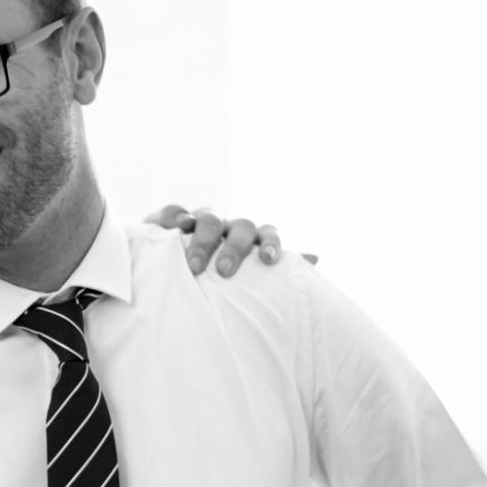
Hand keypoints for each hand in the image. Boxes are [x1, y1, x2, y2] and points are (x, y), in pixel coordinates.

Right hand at [146, 204, 311, 275]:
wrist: (173, 268)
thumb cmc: (217, 276)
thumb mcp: (246, 276)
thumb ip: (277, 269)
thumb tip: (315, 259)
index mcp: (250, 239)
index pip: (268, 234)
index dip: (271, 244)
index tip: (270, 261)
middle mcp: (228, 227)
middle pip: (240, 228)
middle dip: (234, 249)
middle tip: (224, 271)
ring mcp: (200, 221)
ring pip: (210, 220)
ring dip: (204, 241)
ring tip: (195, 267)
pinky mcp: (171, 220)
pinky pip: (175, 210)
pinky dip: (176, 216)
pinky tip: (176, 227)